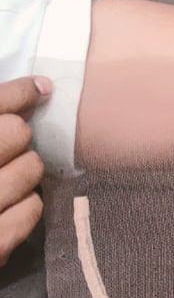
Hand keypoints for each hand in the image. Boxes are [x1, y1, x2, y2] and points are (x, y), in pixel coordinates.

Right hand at [0, 76, 50, 268]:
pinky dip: (30, 205)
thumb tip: (30, 95)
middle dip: (17, 138)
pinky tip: (16, 207)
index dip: (18, 91)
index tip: (40, 88)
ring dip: (26, 172)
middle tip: (10, 148)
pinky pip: (32, 208)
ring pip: (30, 169)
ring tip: (9, 181)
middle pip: (15, 133)